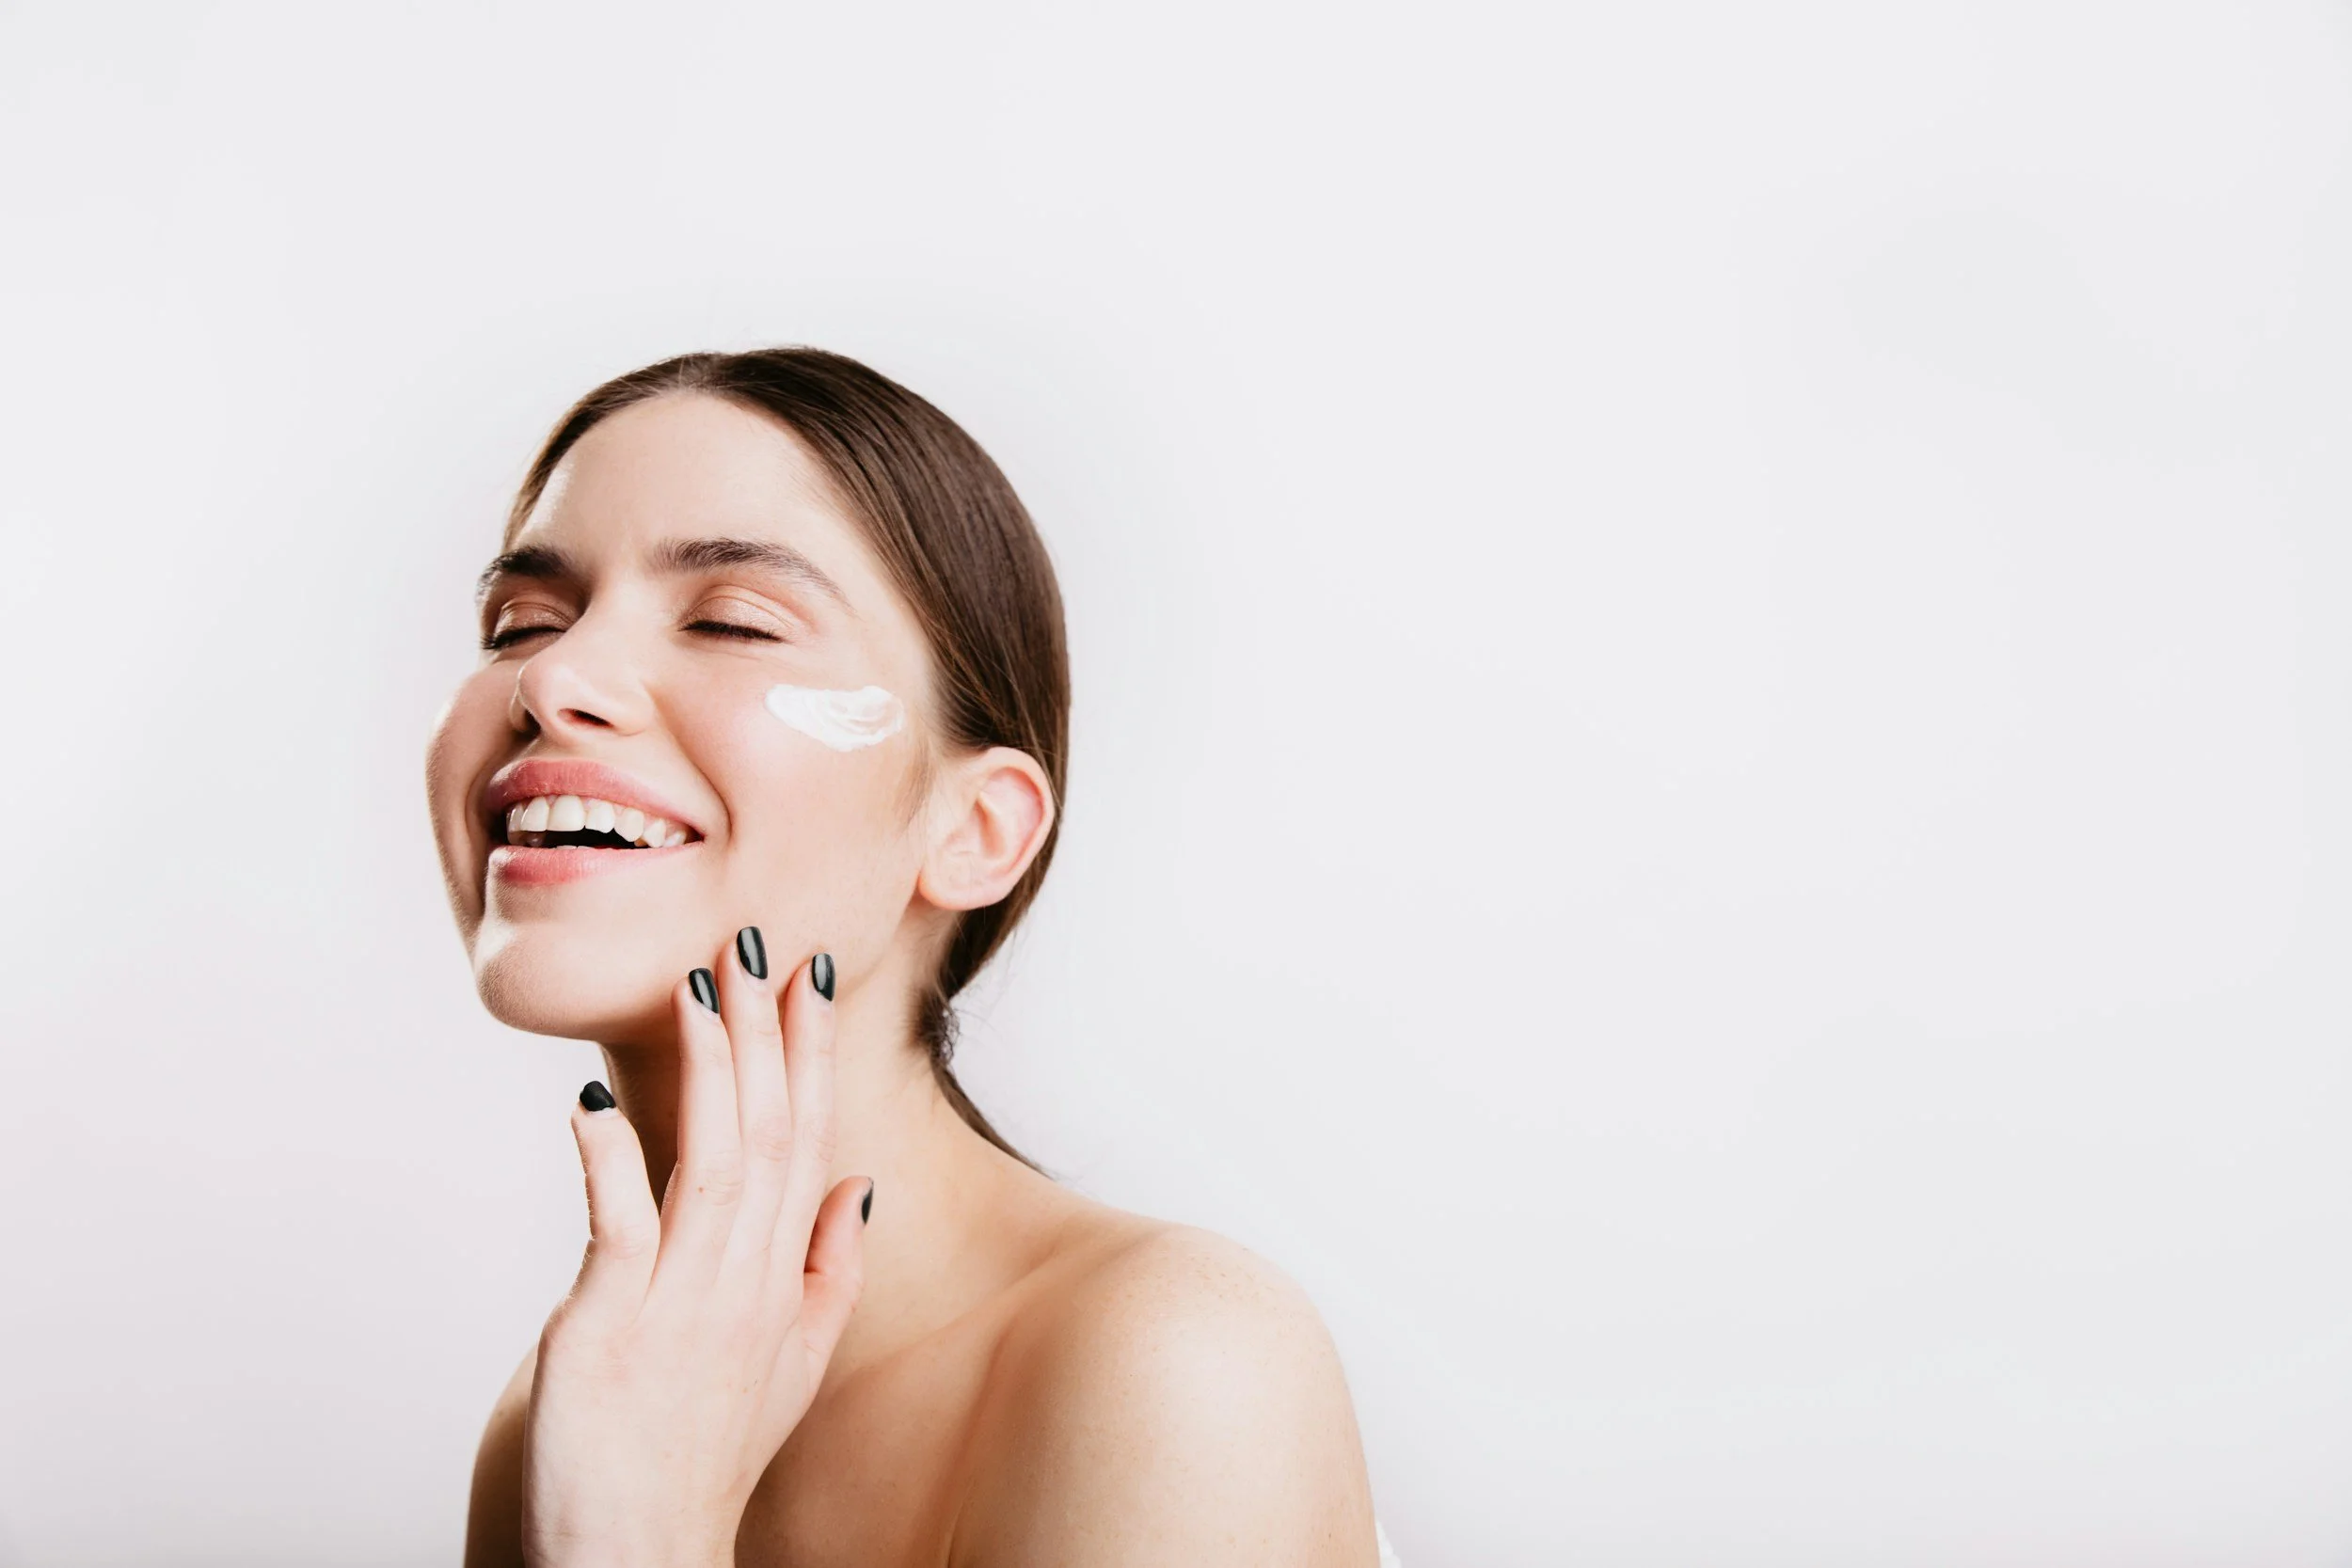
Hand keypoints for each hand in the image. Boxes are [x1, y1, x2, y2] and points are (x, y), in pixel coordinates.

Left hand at [521, 930, 870, 1567]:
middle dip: (764, 1032)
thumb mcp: (791, 1361)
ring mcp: (678, 1304)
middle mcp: (741, 1281)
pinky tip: (591, 1102)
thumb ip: (828, 1268)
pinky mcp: (606, 1329)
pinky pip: (616, 1227)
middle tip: (756, 943)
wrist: (636, 1560)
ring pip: (710, 1163)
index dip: (809, 1055)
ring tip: (700, 989)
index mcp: (781, 1278)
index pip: (808, 1141)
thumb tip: (857, 1183)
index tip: (810, 974)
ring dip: (707, 1070)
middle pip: (766, 1134)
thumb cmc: (703, 1460)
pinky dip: (607, 1160)